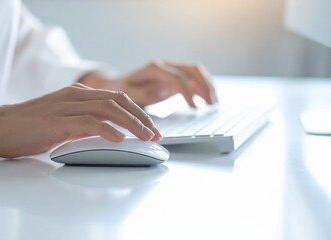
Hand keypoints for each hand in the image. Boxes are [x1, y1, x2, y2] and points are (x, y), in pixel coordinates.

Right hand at [0, 83, 161, 157]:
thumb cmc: (29, 127)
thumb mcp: (64, 122)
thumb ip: (86, 124)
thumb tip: (110, 134)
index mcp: (78, 94)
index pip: (117, 98)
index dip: (138, 112)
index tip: (151, 127)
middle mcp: (76, 95)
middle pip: (118, 100)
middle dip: (141, 117)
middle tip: (155, 133)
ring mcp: (67, 106)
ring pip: (108, 109)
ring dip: (131, 123)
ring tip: (146, 137)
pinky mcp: (58, 120)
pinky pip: (89, 122)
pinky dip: (107, 129)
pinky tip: (120, 138)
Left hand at [79, 61, 217, 107]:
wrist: (116, 86)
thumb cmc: (121, 90)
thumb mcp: (128, 94)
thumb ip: (144, 93)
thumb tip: (161, 92)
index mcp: (154, 68)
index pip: (177, 77)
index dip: (188, 92)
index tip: (195, 108)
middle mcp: (165, 66)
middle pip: (191, 70)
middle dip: (204, 85)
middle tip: (212, 103)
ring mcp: (170, 71)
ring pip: (195, 73)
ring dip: (207, 86)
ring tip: (214, 103)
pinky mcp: (173, 79)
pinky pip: (192, 81)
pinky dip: (202, 89)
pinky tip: (208, 102)